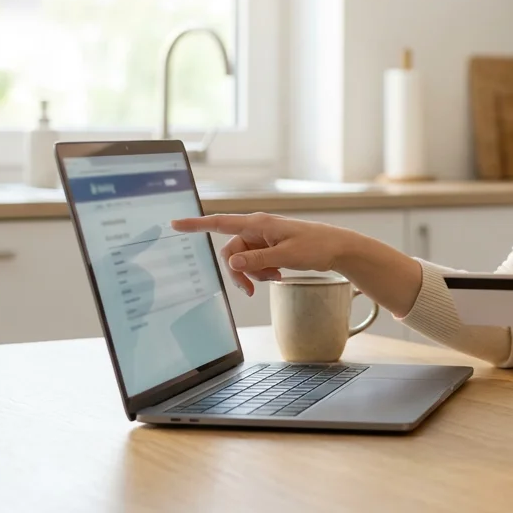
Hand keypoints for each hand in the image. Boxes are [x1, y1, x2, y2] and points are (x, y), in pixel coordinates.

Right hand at [170, 213, 358, 296]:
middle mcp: (257, 229)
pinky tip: (278, 276)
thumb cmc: (315, 246)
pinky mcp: (269, 248)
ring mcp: (263, 239)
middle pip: (231, 252)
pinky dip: (262, 272)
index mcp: (257, 223)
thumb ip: (256, 260)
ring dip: (253, 274)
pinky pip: (255, 263)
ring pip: (243, 261)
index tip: (175, 223)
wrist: (337, 249)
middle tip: (252, 290)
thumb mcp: (284, 256)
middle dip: (239, 272)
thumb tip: (231, 263)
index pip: (220, 222)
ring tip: (274, 278)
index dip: (196, 224)